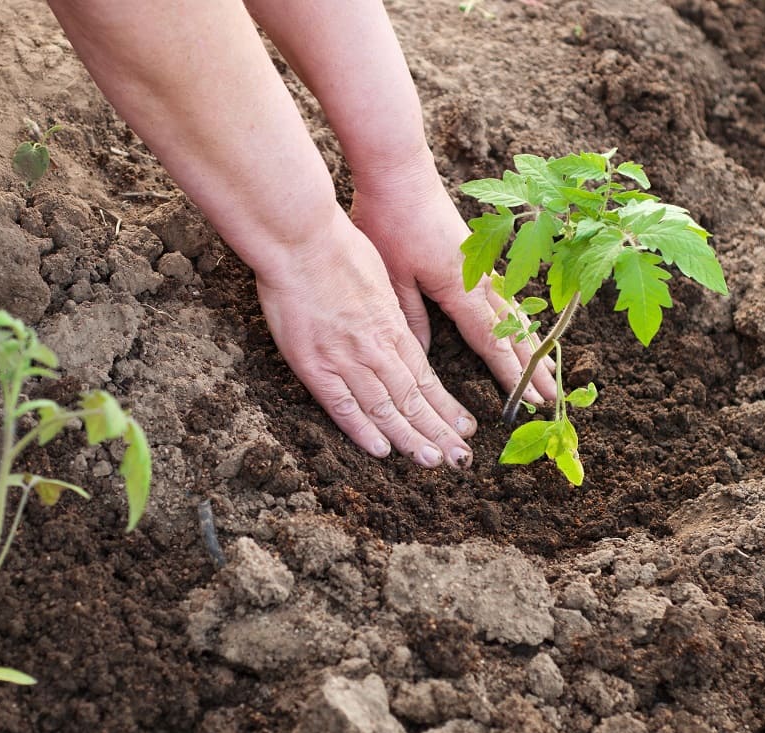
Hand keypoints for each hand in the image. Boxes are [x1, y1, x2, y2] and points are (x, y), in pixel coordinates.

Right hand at [255, 211, 476, 467]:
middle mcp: (375, 348)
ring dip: (411, 438)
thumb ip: (390, 310)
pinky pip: (342, 405)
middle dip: (439, 431)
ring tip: (434, 462)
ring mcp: (345, 359)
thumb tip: (398, 329)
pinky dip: (363, 430)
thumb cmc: (337, 248)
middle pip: (413, 399)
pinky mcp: (314, 364)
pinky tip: (383, 450)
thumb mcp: (379, 276)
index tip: (465, 427)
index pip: (426, 377)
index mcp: (392, 326)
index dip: (446, 406)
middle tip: (461, 459)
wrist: (300, 239)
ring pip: (385, 408)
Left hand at [350, 165, 557, 405]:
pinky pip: (505, 295)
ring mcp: (481, 265)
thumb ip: (411, 318)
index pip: (490, 340)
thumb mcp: (391, 276)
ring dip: (531, 343)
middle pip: (513, 331)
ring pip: (514, 313)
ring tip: (549, 370)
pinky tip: (523, 327)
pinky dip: (519, 318)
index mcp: (459, 288)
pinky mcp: (476, 254)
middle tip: (552, 398)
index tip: (527, 400)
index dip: (510, 373)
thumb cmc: (389, 220)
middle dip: (532, 366)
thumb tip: (423, 359)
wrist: (399, 170)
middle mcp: (479, 279)